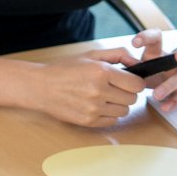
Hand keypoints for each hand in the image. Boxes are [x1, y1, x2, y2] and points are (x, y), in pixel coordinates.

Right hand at [28, 57, 147, 127]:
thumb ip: (117, 54)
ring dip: (117, 104)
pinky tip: (96, 106)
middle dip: (126, 92)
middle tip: (113, 88)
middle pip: (132, 98)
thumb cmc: (64, 69)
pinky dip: (108, 114)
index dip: (134, 82)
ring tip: (103, 97)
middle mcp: (99, 91)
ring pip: (124, 111)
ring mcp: (94, 108)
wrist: (39, 86)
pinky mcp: (88, 121)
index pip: (137, 84)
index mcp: (101, 72)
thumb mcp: (90, 55)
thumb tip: (136, 62)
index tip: (127, 81)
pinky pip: (113, 121)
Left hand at [91, 33, 176, 115]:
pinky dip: (174, 101)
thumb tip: (110, 68)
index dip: (146, 38)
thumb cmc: (154, 69)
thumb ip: (125, 62)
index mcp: (158, 51)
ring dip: (170, 85)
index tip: (134, 43)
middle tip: (176, 57)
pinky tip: (164, 106)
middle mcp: (174, 60)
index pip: (156, 38)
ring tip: (156, 94)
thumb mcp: (140, 63)